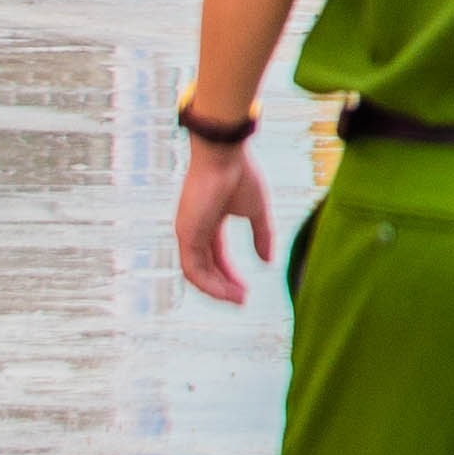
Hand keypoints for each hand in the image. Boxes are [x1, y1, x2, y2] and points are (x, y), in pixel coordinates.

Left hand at [174, 137, 273, 302]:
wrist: (225, 154)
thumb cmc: (241, 174)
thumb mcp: (257, 210)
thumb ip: (262, 236)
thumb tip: (268, 262)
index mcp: (209, 224)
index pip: (217, 258)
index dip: (231, 275)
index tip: (247, 290)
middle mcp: (194, 231)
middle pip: (206, 269)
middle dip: (224, 287)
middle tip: (243, 300)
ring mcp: (187, 233)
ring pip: (197, 274)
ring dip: (217, 290)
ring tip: (239, 298)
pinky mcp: (185, 234)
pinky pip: (193, 269)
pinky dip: (209, 283)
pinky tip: (227, 290)